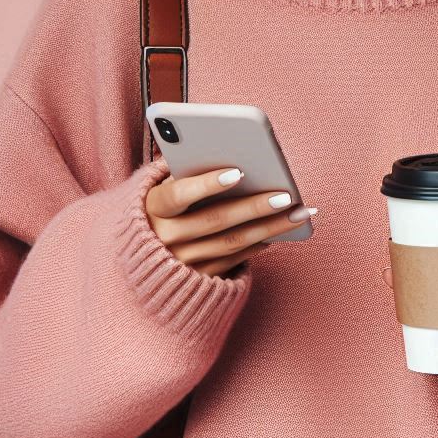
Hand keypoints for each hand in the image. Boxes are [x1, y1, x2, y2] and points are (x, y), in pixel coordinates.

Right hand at [144, 166, 315, 277]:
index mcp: (150, 208)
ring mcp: (181, 263)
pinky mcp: (198, 279)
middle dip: (254, 207)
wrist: (139, 258)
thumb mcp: (162, 188)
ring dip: (269, 227)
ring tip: (298, 212)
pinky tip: (279, 231)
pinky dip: (258, 245)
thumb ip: (187, 171)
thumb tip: (234, 158)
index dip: (206, 185)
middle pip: (215, 221)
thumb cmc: (162, 207)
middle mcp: (163, 239)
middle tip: (286, 195)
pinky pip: (234, 261)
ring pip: (231, 243)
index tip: (238, 172)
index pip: (178, 195)